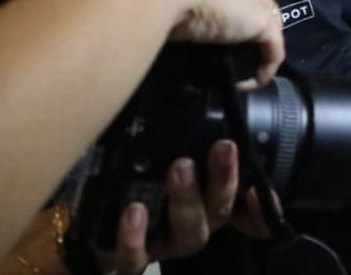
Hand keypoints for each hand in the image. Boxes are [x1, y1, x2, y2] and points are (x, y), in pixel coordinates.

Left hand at [103, 141, 272, 272]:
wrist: (87, 225)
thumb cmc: (138, 177)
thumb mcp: (164, 150)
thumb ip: (188, 133)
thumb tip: (207, 91)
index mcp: (209, 202)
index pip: (247, 206)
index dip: (262, 206)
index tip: (259, 186)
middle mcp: (196, 223)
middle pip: (221, 208)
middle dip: (225, 178)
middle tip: (222, 147)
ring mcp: (167, 245)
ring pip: (190, 232)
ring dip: (188, 200)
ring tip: (180, 168)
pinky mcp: (133, 259)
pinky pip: (136, 258)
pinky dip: (136, 238)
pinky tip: (134, 212)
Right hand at [136, 0, 283, 88]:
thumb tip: (175, 10)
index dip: (227, 1)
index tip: (211, 23)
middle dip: (244, 22)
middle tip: (223, 48)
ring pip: (266, 23)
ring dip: (254, 46)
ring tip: (236, 67)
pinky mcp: (264, 21)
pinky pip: (273, 50)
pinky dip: (263, 69)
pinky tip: (246, 83)